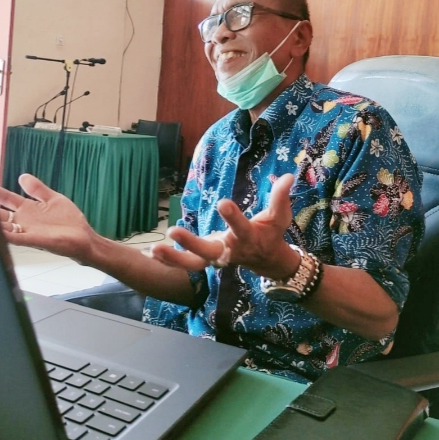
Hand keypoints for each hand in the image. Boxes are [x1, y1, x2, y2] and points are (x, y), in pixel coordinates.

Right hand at [0, 174, 94, 262]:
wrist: (84, 238)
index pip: (6, 198)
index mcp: (28, 209)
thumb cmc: (70, 221)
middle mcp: (24, 221)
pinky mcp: (35, 240)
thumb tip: (23, 176)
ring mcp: (28, 231)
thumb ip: (37, 189)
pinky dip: (4, 234)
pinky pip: (15, 238)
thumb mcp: (53, 199)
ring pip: (3, 226)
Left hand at [150, 173, 300, 279]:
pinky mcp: (205, 260)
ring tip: (154, 248)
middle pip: (208, 251)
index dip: (233, 217)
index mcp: (248, 238)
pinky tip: (150, 252)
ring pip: (193, 263)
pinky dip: (168, 261)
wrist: (268, 261)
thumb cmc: (272, 234)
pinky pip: (185, 264)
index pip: (240, 228)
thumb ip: (280, 197)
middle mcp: (229, 251)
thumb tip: (288, 175)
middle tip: (174, 231)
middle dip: (191, 243)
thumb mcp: (279, 216)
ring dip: (173, 258)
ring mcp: (215, 258)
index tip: (223, 202)